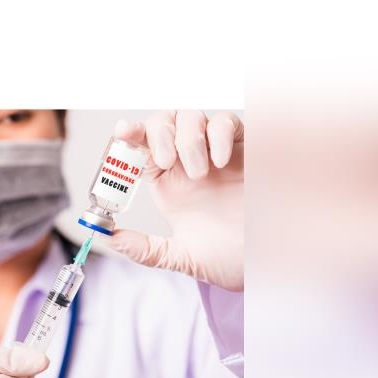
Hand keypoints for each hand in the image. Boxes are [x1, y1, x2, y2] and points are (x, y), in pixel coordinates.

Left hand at [110, 111, 243, 291]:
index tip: (122, 132)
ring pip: (191, 116)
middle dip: (159, 133)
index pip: (141, 147)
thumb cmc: (228, 257)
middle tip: (167, 161)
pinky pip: (228, 122)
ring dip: (188, 139)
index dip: (129, 134)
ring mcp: (217, 153)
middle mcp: (188, 163)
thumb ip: (144, 249)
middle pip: (162, 121)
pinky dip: (219, 134)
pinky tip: (219, 161)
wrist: (270, 261)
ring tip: (200, 174)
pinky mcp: (246, 150)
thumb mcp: (180, 257)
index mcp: (167, 183)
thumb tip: (107, 236)